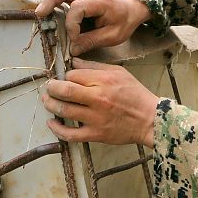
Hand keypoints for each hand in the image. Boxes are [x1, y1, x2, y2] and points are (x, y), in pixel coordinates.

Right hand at [34, 0, 151, 55]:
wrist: (132, 8)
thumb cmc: (124, 21)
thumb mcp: (113, 36)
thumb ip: (92, 41)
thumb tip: (72, 49)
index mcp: (100, 2)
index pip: (78, 8)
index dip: (71, 25)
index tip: (74, 39)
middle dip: (50, 0)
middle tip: (39, 13)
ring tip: (40, 11)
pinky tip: (47, 8)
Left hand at [40, 58, 157, 145]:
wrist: (150, 119)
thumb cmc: (135, 94)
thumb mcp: (118, 72)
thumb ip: (94, 66)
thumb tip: (73, 62)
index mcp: (103, 81)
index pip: (73, 75)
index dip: (65, 76)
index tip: (64, 78)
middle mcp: (97, 98)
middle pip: (64, 91)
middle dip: (51, 88)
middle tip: (48, 87)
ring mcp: (95, 118)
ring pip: (64, 111)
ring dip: (50, 105)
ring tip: (47, 101)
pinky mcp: (95, 134)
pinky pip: (70, 134)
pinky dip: (57, 129)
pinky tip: (52, 123)